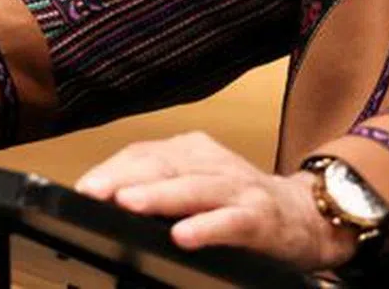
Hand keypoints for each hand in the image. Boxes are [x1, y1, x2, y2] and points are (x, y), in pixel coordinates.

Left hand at [75, 132, 356, 270]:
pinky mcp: (260, 217)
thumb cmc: (240, 203)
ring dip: (162, 195)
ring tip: (129, 204)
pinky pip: (231, 221)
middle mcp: (216, 164)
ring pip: (196, 188)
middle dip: (129, 178)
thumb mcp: (199, 184)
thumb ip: (162, 185)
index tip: (83, 187)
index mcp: (195, 152)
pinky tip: (183, 236)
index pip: (148, 153)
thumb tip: (104, 198)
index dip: (115, 169)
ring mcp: (239, 189)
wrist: (305, 214)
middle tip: (93, 192)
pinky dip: (207, 227)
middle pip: (167, 165)